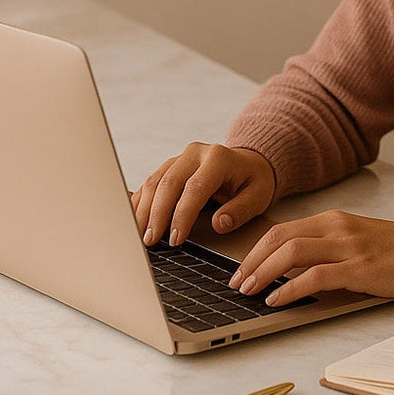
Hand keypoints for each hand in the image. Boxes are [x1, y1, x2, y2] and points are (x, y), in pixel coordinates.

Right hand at [131, 142, 275, 246]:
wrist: (249, 164)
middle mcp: (195, 153)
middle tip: (150, 241)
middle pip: (168, 183)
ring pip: (154, 181)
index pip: (195, 188)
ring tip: (140, 235)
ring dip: (144, 210)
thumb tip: (219, 224)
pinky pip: (150, 182)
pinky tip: (135, 219)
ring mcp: (180, 158)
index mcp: (218, 158)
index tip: (175, 239)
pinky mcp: (170, 166)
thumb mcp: (258, 196)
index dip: (182, 215)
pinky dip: (140, 201)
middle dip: (157, 214)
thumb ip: (240, 210)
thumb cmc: (253, 181)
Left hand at [228, 210, 393, 306]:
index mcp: (333, 220)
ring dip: (264, 273)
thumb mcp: (356, 241)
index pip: (281, 230)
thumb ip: (326, 248)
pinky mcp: (361, 269)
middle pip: (279, 238)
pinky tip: (278, 300)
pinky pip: (315, 277)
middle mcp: (337, 228)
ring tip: (250, 292)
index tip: (240, 270)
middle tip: (236, 283)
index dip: (254, 250)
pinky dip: (290, 288)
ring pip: (292, 253)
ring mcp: (349, 247)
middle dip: (251, 262)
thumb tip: (289, 270)